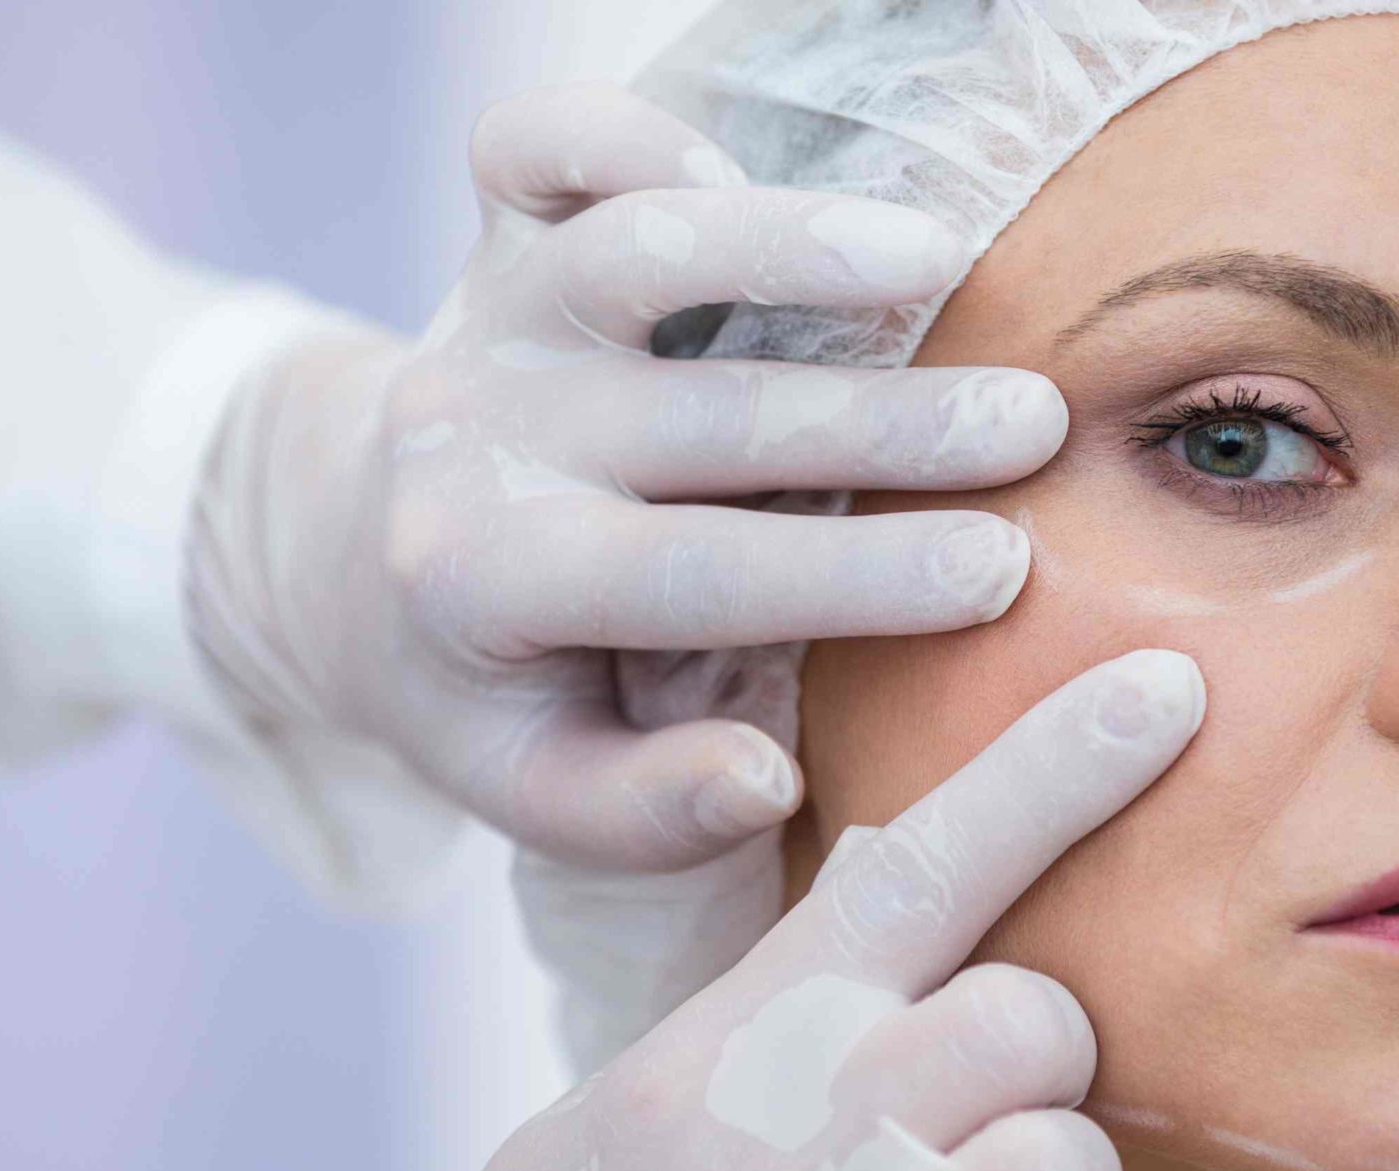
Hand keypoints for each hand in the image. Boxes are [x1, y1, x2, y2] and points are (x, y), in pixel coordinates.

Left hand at [187, 82, 1062, 869]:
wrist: (364, 561)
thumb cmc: (502, 691)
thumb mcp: (543, 792)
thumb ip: (648, 809)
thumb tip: (769, 780)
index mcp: (494, 584)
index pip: (693, 577)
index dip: (851, 575)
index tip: (998, 576)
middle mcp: (487, 437)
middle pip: (702, 417)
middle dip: (884, 422)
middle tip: (1033, 426)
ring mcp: (492, 318)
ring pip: (635, 252)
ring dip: (795, 248)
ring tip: (946, 259)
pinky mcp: (497, 234)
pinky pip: (537, 146)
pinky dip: (629, 133)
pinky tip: (749, 167)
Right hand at [370, 650, 1205, 1170]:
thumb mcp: (602, 1145)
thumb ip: (746, 1033)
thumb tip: (882, 902)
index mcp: (720, 1057)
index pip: (910, 868)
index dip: (1050, 767)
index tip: (1164, 688)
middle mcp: (796, 1135)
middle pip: (1032, 1015)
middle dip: (1024, 1075)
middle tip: (948, 1146)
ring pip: (1073, 1158)